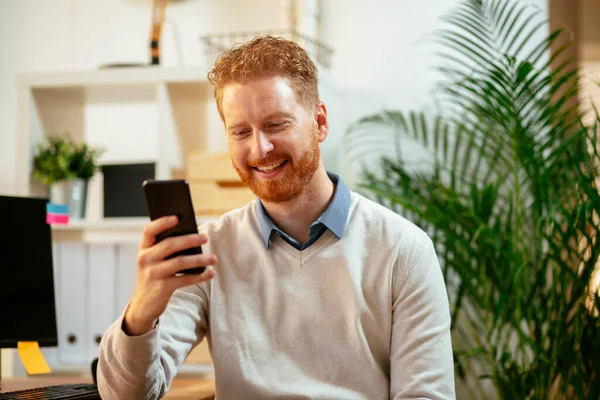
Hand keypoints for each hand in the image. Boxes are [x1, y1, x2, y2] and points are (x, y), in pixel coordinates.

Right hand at [123, 216, 216, 335]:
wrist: (143, 305)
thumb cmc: (154, 277)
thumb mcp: (153, 261)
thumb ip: (166, 249)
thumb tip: (192, 236)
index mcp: (143, 249)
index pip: (149, 231)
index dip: (162, 222)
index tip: (177, 217)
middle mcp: (145, 260)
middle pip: (170, 244)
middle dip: (190, 240)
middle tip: (205, 237)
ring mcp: (153, 274)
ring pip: (180, 262)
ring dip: (199, 259)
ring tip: (213, 258)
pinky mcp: (162, 288)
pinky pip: (185, 279)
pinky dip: (200, 276)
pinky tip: (210, 273)